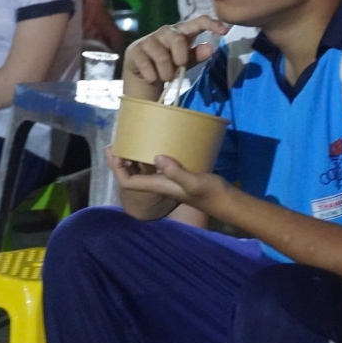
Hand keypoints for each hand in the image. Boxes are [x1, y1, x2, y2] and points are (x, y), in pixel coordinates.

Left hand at [108, 148, 227, 220]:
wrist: (226, 201)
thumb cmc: (211, 193)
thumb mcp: (194, 182)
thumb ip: (176, 172)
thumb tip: (157, 158)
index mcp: (158, 186)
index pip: (129, 182)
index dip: (118, 169)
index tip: (114, 152)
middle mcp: (159, 184)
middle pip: (132, 175)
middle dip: (121, 162)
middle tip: (115, 144)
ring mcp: (168, 180)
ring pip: (143, 170)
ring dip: (133, 159)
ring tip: (129, 142)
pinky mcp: (177, 175)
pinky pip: (157, 165)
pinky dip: (150, 156)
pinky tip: (154, 145)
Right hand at [123, 15, 227, 95]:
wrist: (142, 76)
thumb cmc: (168, 66)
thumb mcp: (185, 62)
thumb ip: (197, 56)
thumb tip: (210, 48)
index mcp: (180, 32)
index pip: (197, 21)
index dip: (211, 23)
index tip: (224, 30)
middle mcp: (164, 31)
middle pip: (177, 39)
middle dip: (180, 59)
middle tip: (178, 69)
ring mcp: (148, 40)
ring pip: (162, 57)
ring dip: (167, 73)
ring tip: (165, 77)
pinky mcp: (135, 51)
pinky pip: (148, 66)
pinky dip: (153, 76)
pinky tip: (151, 77)